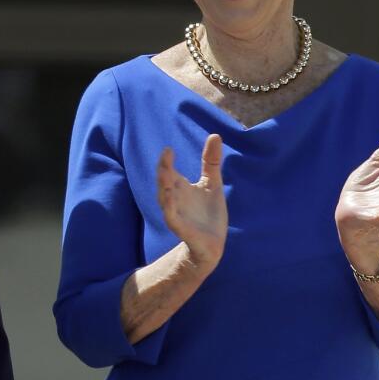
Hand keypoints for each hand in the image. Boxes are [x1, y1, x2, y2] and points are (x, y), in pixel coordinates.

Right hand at [156, 134, 227, 269]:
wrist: (212, 245)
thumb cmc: (208, 214)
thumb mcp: (212, 183)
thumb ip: (210, 161)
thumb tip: (215, 134)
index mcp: (180, 187)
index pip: (169, 171)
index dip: (166, 161)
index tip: (168, 149)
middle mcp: (174, 199)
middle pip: (164, 182)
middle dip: (163, 170)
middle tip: (166, 155)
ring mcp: (176, 214)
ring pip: (165, 199)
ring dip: (164, 186)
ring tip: (165, 172)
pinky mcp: (181, 229)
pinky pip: (172, 217)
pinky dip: (170, 208)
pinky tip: (170, 198)